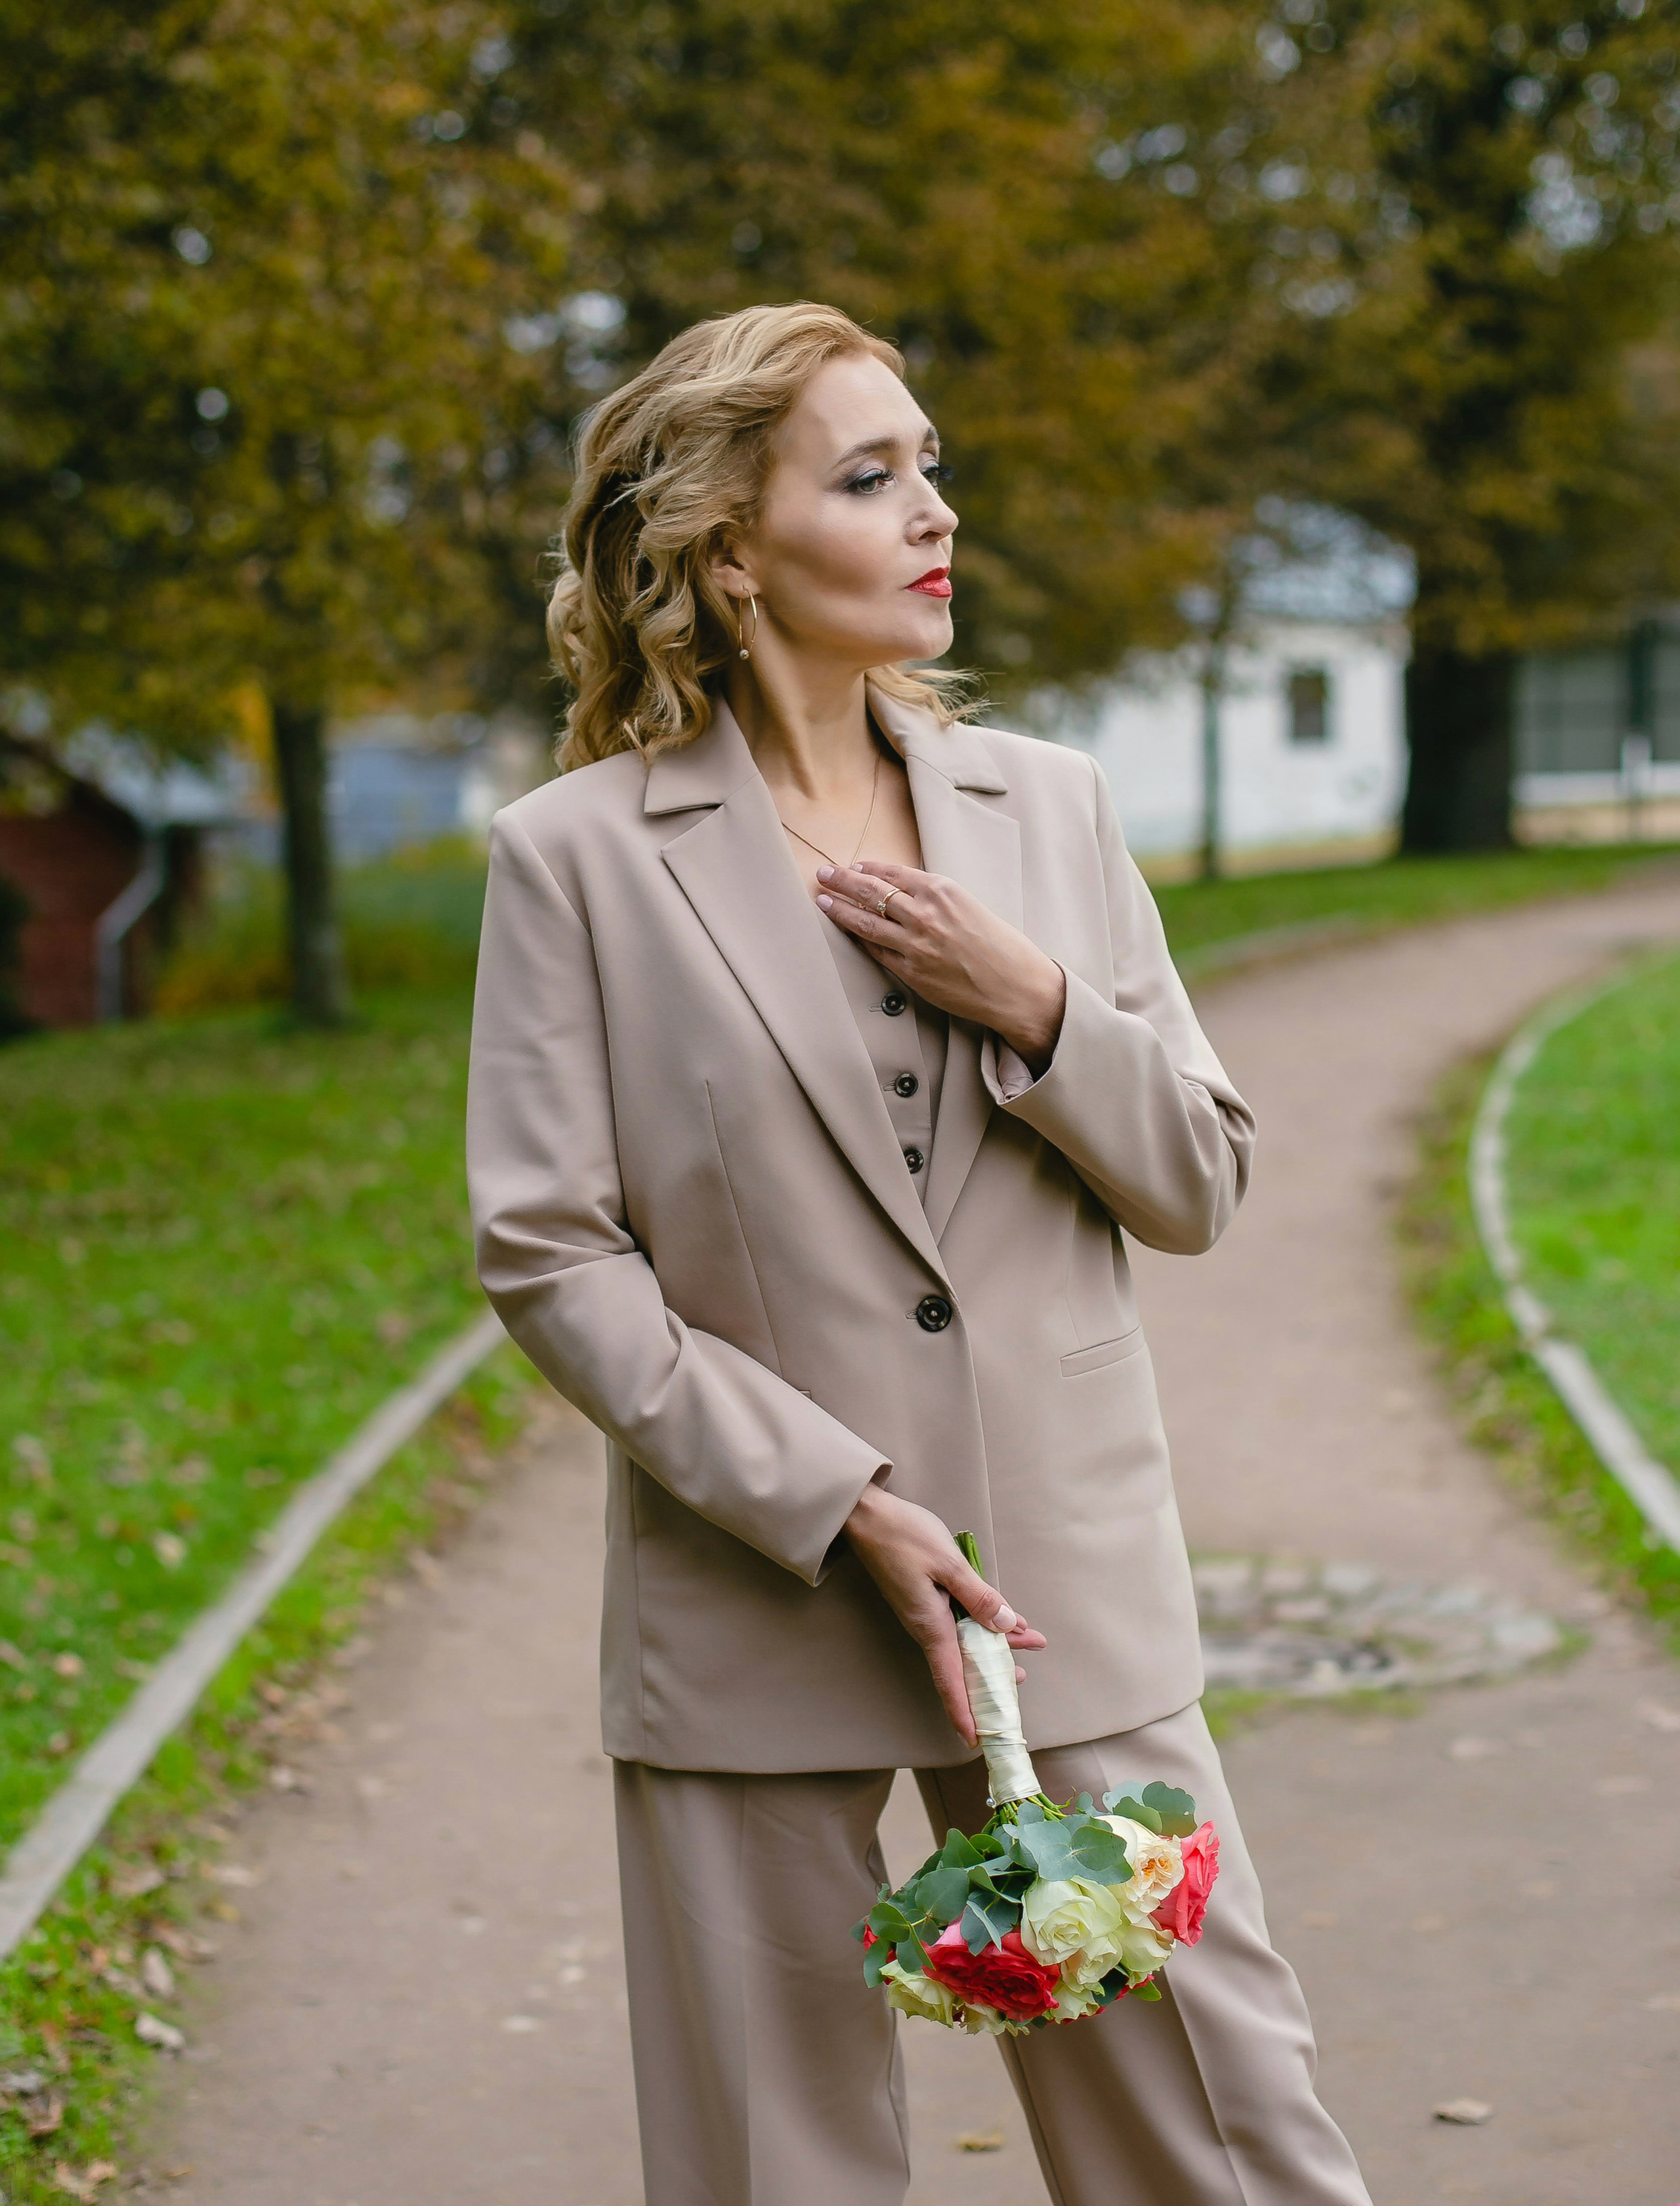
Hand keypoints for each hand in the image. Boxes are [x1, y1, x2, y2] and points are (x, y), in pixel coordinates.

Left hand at [816, 861, 1065, 1073]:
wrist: (1015, 986)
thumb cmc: (1000, 946)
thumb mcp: (969, 905)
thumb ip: (936, 898)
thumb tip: (903, 894)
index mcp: (942, 890)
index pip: (892, 873)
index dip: (867, 869)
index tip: (851, 866)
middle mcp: (925, 913)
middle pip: (871, 891)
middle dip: (842, 880)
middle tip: (823, 873)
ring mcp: (915, 944)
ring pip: (866, 921)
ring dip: (839, 909)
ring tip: (821, 899)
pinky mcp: (911, 972)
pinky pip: (877, 952)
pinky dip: (861, 940)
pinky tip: (848, 931)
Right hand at [842, 1484, 1046, 1743]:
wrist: (865, 1516)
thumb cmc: (903, 1536)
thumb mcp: (947, 1564)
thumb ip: (978, 1596)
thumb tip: (1006, 1626)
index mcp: (930, 1625)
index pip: (950, 1680)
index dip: (964, 1712)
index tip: (975, 1740)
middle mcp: (926, 1627)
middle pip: (963, 1664)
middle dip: (993, 1675)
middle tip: (1025, 1678)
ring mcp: (924, 1614)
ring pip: (963, 1642)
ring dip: (994, 1644)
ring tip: (1028, 1642)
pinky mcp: (924, 1599)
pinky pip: (957, 1623)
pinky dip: (981, 1624)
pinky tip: (1001, 1617)